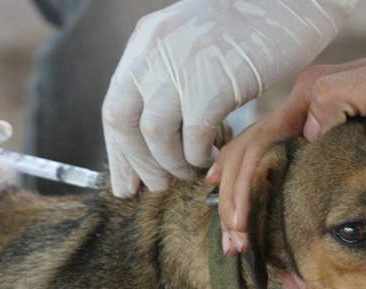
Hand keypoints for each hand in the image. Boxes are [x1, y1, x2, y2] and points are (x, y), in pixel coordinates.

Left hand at [102, 0, 354, 196]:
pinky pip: (194, 136)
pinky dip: (199, 156)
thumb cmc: (251, 27)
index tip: (127, 181)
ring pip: (154, 133)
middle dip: (136, 163)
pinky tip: (212, 157)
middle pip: (120, 120)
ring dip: (170, 164)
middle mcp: (155, 50)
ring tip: (189, 172)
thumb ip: (167, 74)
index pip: (114, 104)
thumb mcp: (192, 40)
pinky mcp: (215, 81)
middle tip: (157, 185)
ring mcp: (183, 64)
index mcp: (147, 41)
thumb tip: (153, 132)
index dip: (120, 150)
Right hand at [208, 55, 365, 254]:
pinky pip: (274, 160)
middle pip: (249, 153)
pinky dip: (253, 184)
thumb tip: (305, 130)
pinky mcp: (316, 136)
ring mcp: (306, 120)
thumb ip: (339, 97)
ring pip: (254, 157)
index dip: (243, 186)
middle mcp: (300, 107)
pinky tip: (243, 203)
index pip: (260, 143)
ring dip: (238, 197)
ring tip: (232, 237)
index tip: (241, 225)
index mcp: (309, 96)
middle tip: (233, 244)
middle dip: (235, 200)